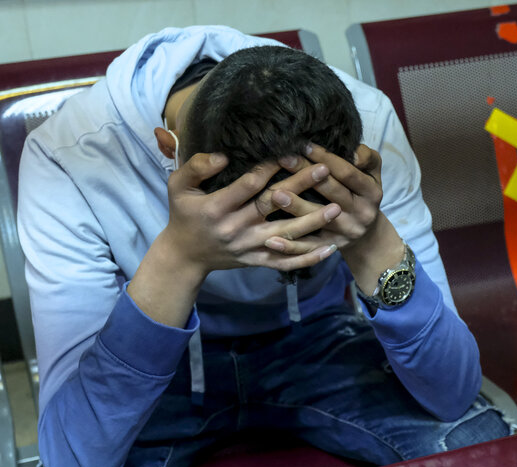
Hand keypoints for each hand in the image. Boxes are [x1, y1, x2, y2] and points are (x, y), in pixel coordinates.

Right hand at [162, 151, 343, 275]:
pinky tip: (331, 249)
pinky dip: (309, 258)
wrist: (185, 255)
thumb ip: (196, 167)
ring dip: (313, 223)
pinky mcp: (258, 260)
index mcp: (217, 208)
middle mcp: (236, 229)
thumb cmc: (183, 214)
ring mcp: (250, 247)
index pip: (249, 186)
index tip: (290, 152)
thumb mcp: (177, 187)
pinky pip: (286, 262)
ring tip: (337, 208)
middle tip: (325, 169)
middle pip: (273, 206)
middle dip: (300, 186)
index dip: (270, 168)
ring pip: (287, 235)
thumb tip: (224, 156)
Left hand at [266, 144, 404, 292]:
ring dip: (296, 207)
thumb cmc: (363, 193)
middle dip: (306, 175)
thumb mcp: (373, 174)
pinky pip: (309, 247)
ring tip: (274, 194)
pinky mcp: (332, 247)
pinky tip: (271, 239)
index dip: (326, 158)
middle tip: (283, 159)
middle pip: (331, 193)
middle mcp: (362, 214)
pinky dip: (290, 246)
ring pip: (318, 219)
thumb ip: (366, 158)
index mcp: (372, 193)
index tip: (303, 144)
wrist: (368, 235)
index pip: (347, 173)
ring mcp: (346, 232)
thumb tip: (352, 152)